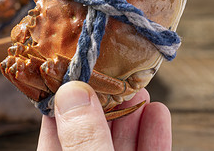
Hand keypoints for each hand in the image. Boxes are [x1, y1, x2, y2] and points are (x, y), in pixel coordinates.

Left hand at [37, 81, 170, 150]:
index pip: (55, 129)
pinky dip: (154, 136)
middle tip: (115, 73)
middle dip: (106, 102)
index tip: (77, 70)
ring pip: (122, 143)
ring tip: (139, 88)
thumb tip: (72, 89)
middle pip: (92, 131)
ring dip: (133, 115)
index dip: (65, 98)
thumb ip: (83, 138)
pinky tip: (159, 113)